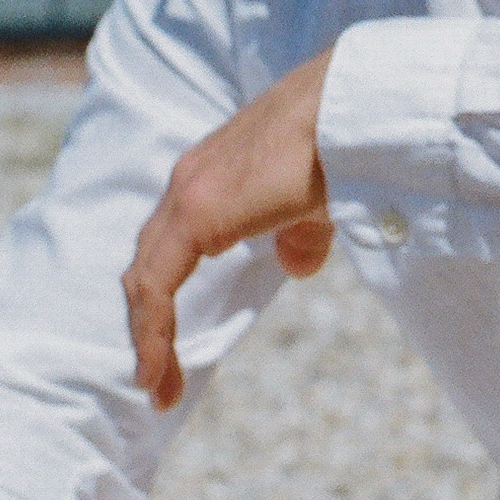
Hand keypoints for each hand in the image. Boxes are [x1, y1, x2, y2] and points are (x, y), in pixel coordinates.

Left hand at [124, 49, 335, 407]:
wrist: (353, 110)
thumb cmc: (346, 142)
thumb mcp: (320, 201)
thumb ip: (299, 234)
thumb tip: (291, 263)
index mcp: (213, 175)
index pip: (170, 243)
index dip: (166, 295)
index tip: (174, 345)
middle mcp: (189, 180)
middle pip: (150, 262)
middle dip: (149, 323)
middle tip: (158, 377)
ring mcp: (187, 194)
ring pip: (146, 278)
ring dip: (148, 337)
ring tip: (157, 388)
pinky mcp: (195, 213)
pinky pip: (156, 285)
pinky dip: (152, 330)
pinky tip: (158, 368)